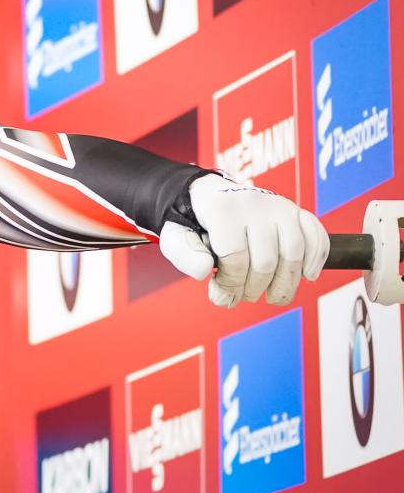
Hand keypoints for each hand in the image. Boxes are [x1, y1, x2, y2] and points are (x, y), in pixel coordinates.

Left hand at [159, 173, 328, 307]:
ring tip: (274, 296)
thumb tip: (206, 271)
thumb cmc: (193, 222)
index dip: (230, 285)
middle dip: (255, 289)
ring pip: (294, 251)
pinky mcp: (294, 210)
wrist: (207, 195)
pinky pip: (316, 234)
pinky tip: (307, 276)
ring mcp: (277, 206)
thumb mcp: (175, 237)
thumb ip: (185, 255)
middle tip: (245, 297)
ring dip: (286, 283)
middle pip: (266, 260)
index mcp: (221, 209)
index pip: (235, 257)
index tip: (222, 294)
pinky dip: (316, 258)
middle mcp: (253, 203)